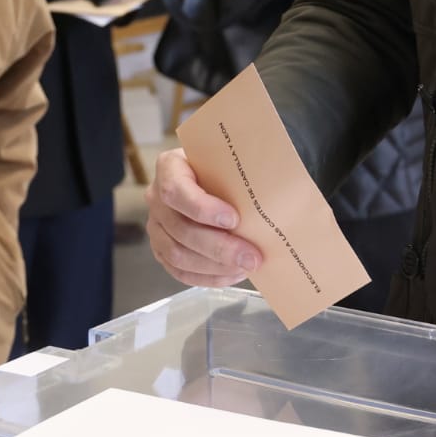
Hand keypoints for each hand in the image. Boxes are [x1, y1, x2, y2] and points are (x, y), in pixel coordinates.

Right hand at [146, 148, 260, 287]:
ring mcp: (157, 226)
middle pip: (181, 229)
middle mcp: (156, 197)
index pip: (176, 190)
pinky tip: (233, 274)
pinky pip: (180, 271)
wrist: (214, 177)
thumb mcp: (230, 159)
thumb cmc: (224, 167)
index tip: (234, 219)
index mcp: (170, 167)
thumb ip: (243, 171)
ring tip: (246, 267)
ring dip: (216, 266)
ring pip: (179, 255)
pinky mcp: (162, 250)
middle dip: (219, 247)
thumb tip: (279, 194)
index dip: (203, 209)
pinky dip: (208, 277)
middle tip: (252, 256)